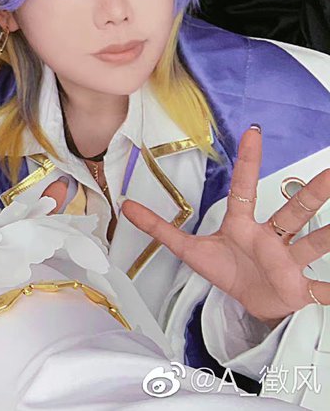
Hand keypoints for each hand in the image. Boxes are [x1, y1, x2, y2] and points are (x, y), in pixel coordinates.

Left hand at [122, 126, 329, 325]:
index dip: (248, 161)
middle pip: (293, 210)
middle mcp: (270, 237)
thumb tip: (127, 207)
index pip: (245, 187)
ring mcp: (288, 259)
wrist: (252, 304)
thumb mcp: (189, 250)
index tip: (253, 133)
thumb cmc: (228, 272)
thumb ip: (159, 229)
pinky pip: (320, 286)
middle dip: (312, 192)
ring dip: (329, 233)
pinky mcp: (299, 284)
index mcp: (242, 225)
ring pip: (313, 241)